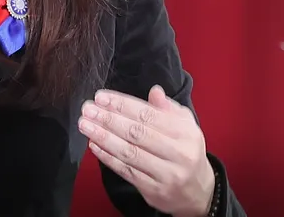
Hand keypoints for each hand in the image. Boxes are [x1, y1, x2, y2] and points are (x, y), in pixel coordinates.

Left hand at [79, 85, 215, 216]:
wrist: (198, 192)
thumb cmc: (186, 151)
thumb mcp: (185, 126)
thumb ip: (168, 108)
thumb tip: (155, 91)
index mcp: (185, 133)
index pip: (149, 115)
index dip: (122, 105)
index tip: (100, 97)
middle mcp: (178, 154)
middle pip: (137, 133)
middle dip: (108, 119)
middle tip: (87, 109)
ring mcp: (166, 174)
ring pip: (129, 153)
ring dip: (103, 137)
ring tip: (85, 125)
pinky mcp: (154, 190)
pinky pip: (126, 171)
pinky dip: (107, 157)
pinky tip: (94, 145)